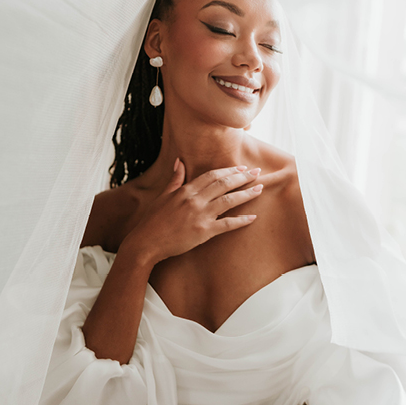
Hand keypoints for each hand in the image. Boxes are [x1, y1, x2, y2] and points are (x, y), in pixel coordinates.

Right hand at [124, 160, 263, 265]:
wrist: (145, 242)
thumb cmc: (153, 220)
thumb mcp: (163, 196)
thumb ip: (175, 179)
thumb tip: (179, 161)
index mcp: (185, 190)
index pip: (212, 175)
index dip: (229, 170)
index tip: (242, 167)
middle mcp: (194, 200)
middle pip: (223, 184)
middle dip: (242, 177)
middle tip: (257, 173)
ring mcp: (200, 215)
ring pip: (228, 201)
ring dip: (246, 194)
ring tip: (260, 189)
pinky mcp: (203, 232)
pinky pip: (227, 224)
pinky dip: (241, 220)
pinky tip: (253, 217)